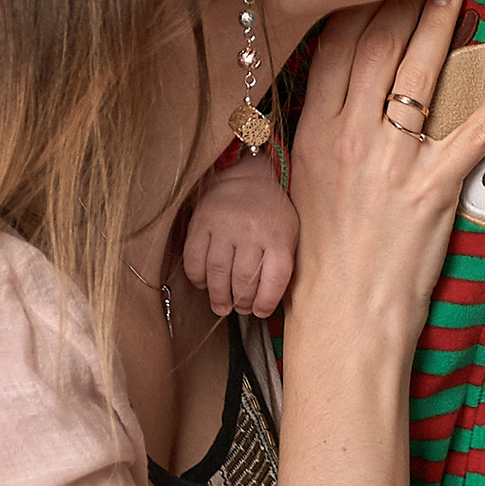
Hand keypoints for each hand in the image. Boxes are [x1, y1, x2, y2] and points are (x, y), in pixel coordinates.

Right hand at [184, 156, 299, 315]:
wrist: (250, 173)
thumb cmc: (272, 211)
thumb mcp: (290, 233)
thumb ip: (282, 263)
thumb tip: (267, 303)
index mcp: (279, 234)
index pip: (275, 279)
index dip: (266, 302)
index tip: (260, 312)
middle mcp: (252, 230)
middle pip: (244, 280)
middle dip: (241, 302)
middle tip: (238, 308)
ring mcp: (225, 225)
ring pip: (218, 273)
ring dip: (218, 296)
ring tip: (221, 305)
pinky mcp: (202, 221)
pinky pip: (194, 258)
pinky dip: (197, 277)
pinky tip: (204, 283)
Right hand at [287, 0, 484, 353]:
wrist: (342, 318)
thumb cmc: (326, 255)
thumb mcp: (306, 181)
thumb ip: (321, 129)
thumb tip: (336, 84)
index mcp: (312, 133)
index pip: (335, 49)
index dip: (360, 4)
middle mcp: (345, 139)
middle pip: (375, 48)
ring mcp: (388, 164)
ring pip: (417, 75)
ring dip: (442, 25)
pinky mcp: (430, 193)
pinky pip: (474, 133)